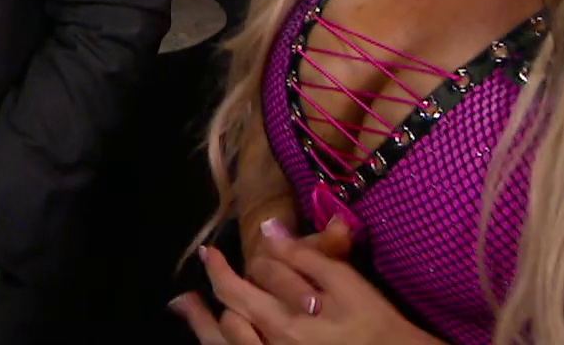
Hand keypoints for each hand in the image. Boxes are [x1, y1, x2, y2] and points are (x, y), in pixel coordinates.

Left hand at [168, 218, 352, 343]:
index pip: (238, 291)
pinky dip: (221, 342)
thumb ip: (307, 257)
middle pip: (226, 320)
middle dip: (211, 295)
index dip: (221, 270)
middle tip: (195, 281)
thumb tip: (269, 229)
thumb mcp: (348, 286)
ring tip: (186, 306)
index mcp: (287, 325)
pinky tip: (215, 334)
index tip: (210, 255)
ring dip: (203, 326)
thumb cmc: (377, 326)